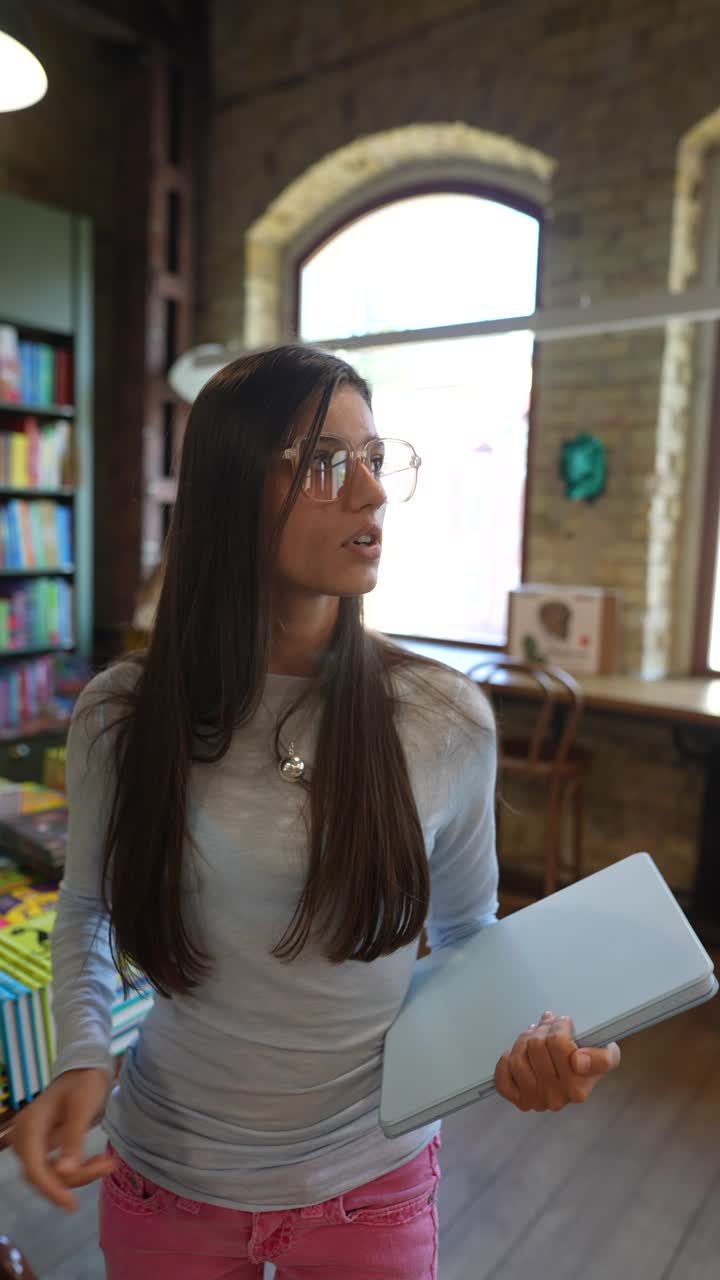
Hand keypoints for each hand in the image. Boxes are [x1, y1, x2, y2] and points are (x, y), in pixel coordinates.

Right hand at [11, 1068, 114, 1210]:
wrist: (87, 1068)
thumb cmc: (85, 1082)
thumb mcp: (82, 1108)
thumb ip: (73, 1140)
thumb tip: (64, 1174)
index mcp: (30, 1124)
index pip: (34, 1168)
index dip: (51, 1189)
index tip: (72, 1204)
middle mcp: (26, 1136)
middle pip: (41, 1174)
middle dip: (72, 1179)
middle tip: (106, 1166)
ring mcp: (33, 1142)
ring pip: (49, 1174)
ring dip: (77, 1176)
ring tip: (107, 1163)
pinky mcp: (43, 1146)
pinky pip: (54, 1167)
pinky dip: (75, 1170)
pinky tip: (97, 1162)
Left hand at [494, 1011, 620, 1112]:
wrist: (578, 1080)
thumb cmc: (590, 1062)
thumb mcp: (607, 1054)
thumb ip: (603, 1058)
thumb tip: (578, 1061)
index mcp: (578, 1088)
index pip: (558, 1043)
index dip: (559, 1026)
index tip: (564, 1021)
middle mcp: (557, 1098)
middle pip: (536, 1046)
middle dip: (541, 1029)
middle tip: (546, 1024)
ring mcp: (536, 1101)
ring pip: (517, 1059)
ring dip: (523, 1041)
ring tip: (533, 1035)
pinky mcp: (519, 1100)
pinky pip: (502, 1081)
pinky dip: (504, 1064)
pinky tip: (514, 1055)